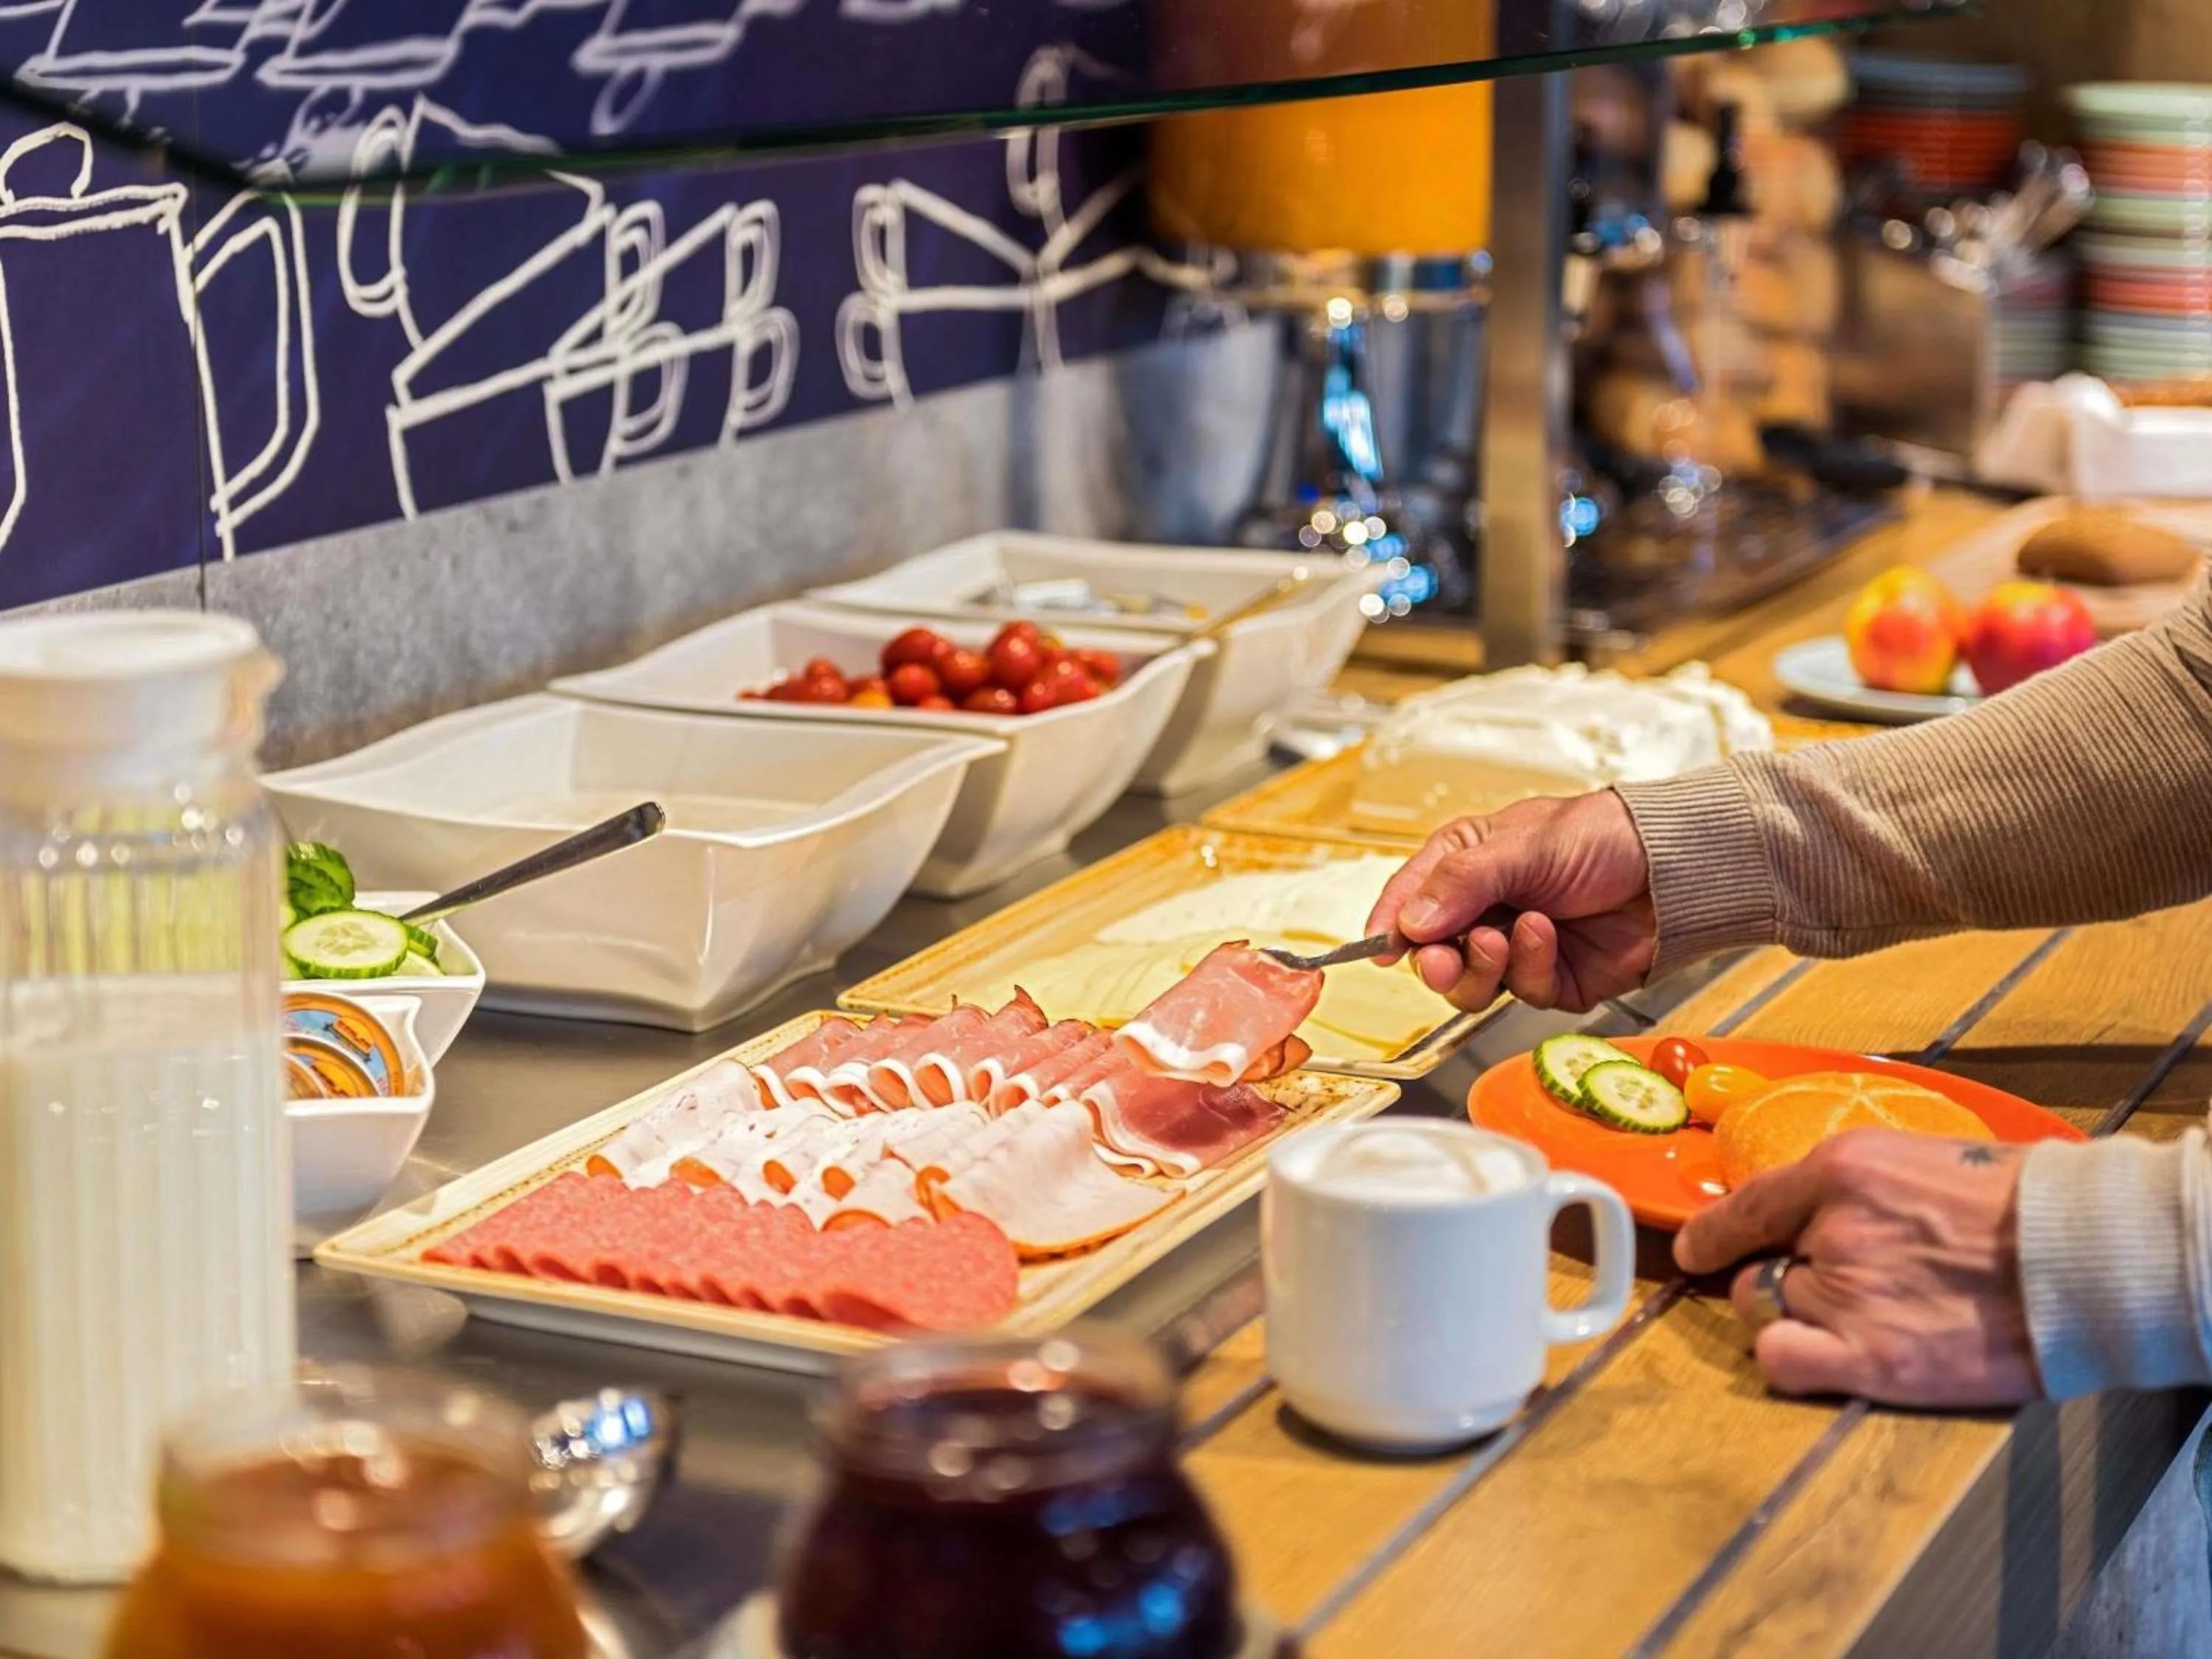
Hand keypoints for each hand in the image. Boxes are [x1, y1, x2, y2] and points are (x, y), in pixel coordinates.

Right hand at [1364, 792, 1655, 1012]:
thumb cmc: (1601, 836)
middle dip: (1436, 960)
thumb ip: (1462, 883)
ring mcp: (1516, 949)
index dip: (1388, 927)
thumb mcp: (1521, 846)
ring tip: (1502, 938)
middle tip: (1443, 957)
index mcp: (1465, 866)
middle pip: (1432, 956)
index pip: (1408, 901)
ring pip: (1471, 986)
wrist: (1672, 869)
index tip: (1378, 948)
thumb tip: (1410, 923)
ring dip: (1482, 967)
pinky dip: (1531, 967)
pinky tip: (1546, 935)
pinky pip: (1523, 993)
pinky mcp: (1551, 980)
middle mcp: (1485, 910)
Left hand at [1673, 1130, 2039, 1408]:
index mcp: (1843, 1169)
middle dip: (1780, 1276)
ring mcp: (1848, 1295)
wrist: (2083, 1256)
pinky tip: (1827, 1354)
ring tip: (1866, 1315)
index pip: (1746, 1203)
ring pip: (1769, 1312)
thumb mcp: (1920, 1159)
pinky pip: (1783, 1361)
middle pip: (1756, 1267)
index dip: (1711, 1232)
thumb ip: (1853, 1187)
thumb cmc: (2017, 1204)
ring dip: (1798, 1316)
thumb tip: (1805, 1211)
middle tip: (1839, 1285)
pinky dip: (1791, 1358)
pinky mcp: (1873, 1359)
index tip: (1693, 1248)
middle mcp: (1831, 1229)